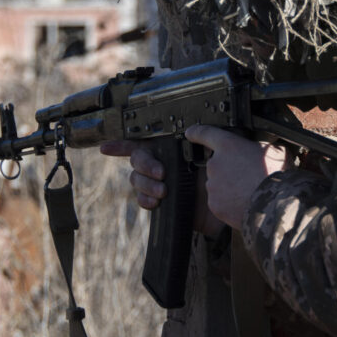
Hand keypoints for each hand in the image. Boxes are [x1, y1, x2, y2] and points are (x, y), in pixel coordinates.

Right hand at [99, 140, 224, 236]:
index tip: (106, 147)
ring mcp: (160, 183)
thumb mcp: (219, 151)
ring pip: (136, 179)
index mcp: (173, 148)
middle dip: (145, 164)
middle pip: (137, 158)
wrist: (230, 206)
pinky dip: (146, 200)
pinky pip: (143, 199)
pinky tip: (157, 202)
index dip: (122, 143)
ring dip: (146, 184)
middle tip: (162, 173)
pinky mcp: (162, 203)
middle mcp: (163, 164)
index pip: (144, 140)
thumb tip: (191, 130)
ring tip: (163, 190)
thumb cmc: (227, 177)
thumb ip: (206, 136)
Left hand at [184, 125, 291, 228]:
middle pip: (217, 165)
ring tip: (249, 192)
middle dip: (229, 170)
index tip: (190, 133)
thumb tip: (270, 147)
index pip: (205, 133)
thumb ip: (262, 146)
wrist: (274, 205)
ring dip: (230, 187)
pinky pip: (220, 202)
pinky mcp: (215, 205)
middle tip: (247, 176)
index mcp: (229, 146)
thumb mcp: (276, 150)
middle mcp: (215, 164)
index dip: (196, 133)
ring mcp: (213, 186)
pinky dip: (230, 204)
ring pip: (218, 185)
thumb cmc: (276, 175)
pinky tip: (244, 203)